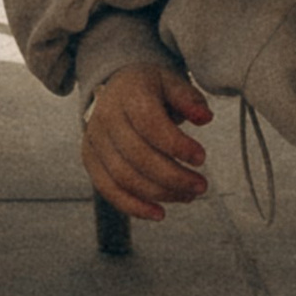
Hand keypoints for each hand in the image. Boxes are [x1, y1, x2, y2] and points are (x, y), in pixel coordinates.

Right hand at [82, 63, 212, 222]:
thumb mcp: (172, 82)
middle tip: (201, 186)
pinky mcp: (90, 159)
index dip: (176, 145)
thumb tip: (204, 117)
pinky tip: (158, 213)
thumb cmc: (149, 89)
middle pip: (138, 155)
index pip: (149, 123)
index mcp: (127, 93)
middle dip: (174, 177)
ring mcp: (94, 139)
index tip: (201, 158)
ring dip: (160, 193)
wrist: (117, 89)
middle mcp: (105, 116)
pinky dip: (133, 206)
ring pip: (124, 176)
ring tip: (187, 196)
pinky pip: (108, 189)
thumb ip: (189, 99)